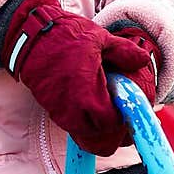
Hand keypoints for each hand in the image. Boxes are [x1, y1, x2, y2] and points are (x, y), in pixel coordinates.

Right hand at [0, 0, 151, 155]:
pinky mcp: (51, 108)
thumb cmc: (65, 35)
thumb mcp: (100, 39)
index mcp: (88, 94)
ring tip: (107, 111)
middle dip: (112, 132)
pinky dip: (84, 122)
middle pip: (98, 139)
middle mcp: (73, 109)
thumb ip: (124, 52)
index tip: (129, 111)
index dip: (124, 122)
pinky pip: (72, 125)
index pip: (112, 124)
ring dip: (97, 129)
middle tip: (121, 117)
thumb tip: (143, 59)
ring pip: (84, 135)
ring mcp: (60, 111)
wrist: (29, 35)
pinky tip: (90, 105)